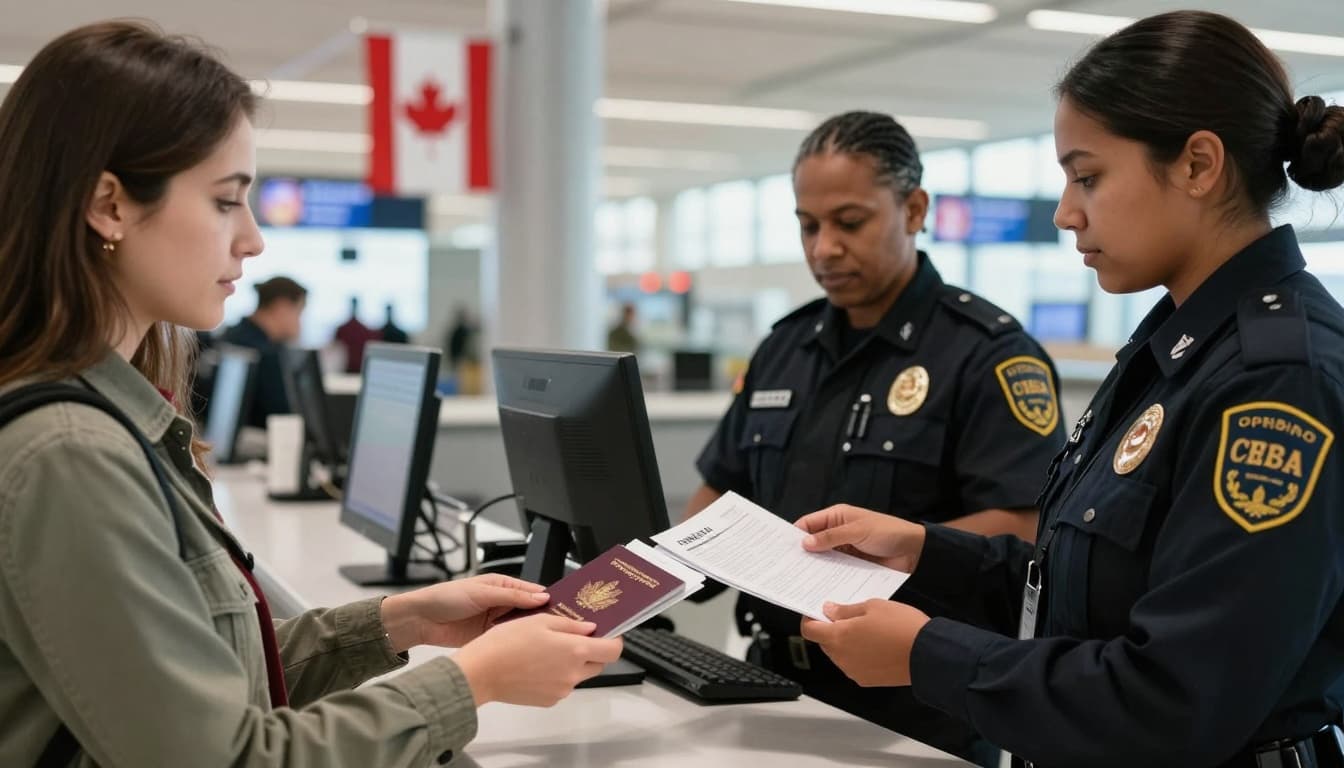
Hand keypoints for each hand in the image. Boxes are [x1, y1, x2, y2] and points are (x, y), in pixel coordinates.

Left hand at [380, 574, 549, 651]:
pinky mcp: (489, 638)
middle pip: (531, 612)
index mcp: (503, 586)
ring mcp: (496, 622)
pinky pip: (509, 640)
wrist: (420, 621)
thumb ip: (512, 595)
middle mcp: (502, 603)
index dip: (549, 600)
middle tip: (565, 629)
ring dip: (533, 634)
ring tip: (552, 641)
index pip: (533, 592)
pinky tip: (532, 651)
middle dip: (545, 619)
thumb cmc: (446, 598)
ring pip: (522, 628)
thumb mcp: (482, 592)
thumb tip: (541, 596)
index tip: (567, 610)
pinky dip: (519, 645)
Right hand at [452, 614, 623, 706]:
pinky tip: (537, 664)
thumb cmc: (506, 643)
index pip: (613, 650)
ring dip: (572, 663)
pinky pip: (562, 686)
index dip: (614, 640)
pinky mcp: (548, 700)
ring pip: (578, 675)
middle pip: (598, 664)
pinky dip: (556, 675)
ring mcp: (561, 690)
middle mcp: (572, 674)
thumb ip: (570, 625)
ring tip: (547, 650)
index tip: (608, 633)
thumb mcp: (540, 621)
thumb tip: (590, 628)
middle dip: (592, 651)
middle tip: (574, 638)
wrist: (480, 673)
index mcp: (575, 651)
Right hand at [795, 504, 926, 573]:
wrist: (915, 552)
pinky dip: (827, 577)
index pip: (808, 524)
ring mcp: (845, 551)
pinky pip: (835, 571)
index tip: (780, 548)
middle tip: (786, 567)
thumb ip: (831, 537)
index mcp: (837, 517)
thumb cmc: (888, 532)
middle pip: (813, 543)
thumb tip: (805, 544)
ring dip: (814, 568)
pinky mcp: (852, 566)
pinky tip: (819, 586)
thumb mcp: (857, 531)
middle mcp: (838, 533)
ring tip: (798, 579)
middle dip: (801, 553)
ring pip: (823, 559)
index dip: (794, 535)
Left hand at [799, 600, 929, 686]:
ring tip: (868, 629)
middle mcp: (842, 658)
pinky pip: (854, 665)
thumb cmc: (902, 627)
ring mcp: (854, 671)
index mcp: (838, 637)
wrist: (927, 655)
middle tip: (848, 616)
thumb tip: (829, 611)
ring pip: (840, 654)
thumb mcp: (872, 606)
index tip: (818, 611)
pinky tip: (876, 644)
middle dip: (831, 629)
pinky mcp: (867, 680)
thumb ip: (846, 610)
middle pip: (824, 642)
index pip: (809, 631)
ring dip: (846, 643)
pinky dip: (859, 655)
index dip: (810, 619)